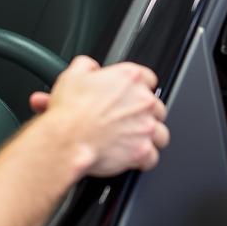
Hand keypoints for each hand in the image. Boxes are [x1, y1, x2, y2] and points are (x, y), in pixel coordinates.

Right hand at [43, 55, 168, 175]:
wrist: (66, 139)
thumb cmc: (69, 111)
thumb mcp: (73, 75)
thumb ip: (86, 66)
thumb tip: (90, 66)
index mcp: (130, 78)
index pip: (149, 79)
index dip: (139, 89)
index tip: (132, 96)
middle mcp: (144, 101)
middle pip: (157, 107)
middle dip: (145, 115)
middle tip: (129, 120)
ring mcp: (146, 126)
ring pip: (161, 133)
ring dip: (150, 137)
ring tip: (136, 140)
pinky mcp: (142, 150)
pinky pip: (152, 158)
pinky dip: (144, 160)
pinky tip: (133, 158)